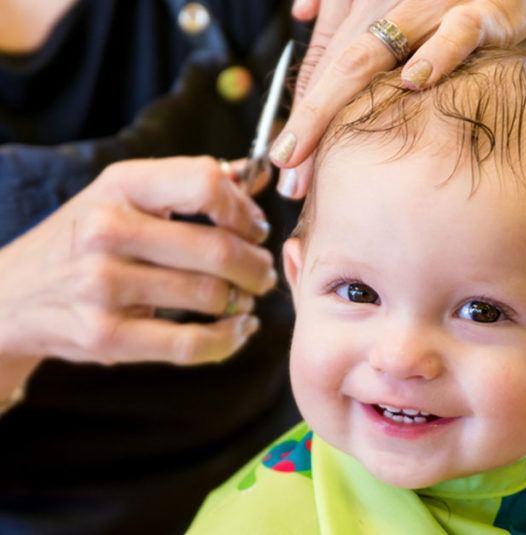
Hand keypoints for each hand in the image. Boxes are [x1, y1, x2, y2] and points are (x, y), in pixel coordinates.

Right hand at [0, 156, 276, 373]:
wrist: (11, 295)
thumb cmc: (85, 240)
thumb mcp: (124, 195)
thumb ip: (189, 183)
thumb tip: (257, 175)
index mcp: (120, 185)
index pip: (206, 184)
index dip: (245, 210)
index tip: (255, 228)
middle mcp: (107, 231)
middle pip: (219, 248)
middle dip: (257, 265)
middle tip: (263, 272)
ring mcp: (103, 286)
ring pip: (210, 295)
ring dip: (244, 300)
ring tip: (246, 298)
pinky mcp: (105, 336)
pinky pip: (190, 344)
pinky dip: (228, 339)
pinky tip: (239, 330)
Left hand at [272, 0, 525, 198]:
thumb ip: (343, 4)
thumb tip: (302, 11)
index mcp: (364, 3)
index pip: (323, 65)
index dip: (302, 113)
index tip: (285, 160)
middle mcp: (387, 3)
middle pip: (336, 66)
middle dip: (309, 121)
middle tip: (290, 171)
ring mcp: (430, 7)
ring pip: (373, 51)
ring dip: (339, 103)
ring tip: (321, 153)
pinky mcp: (479, 11)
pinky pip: (455, 33)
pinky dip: (437, 54)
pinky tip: (415, 80)